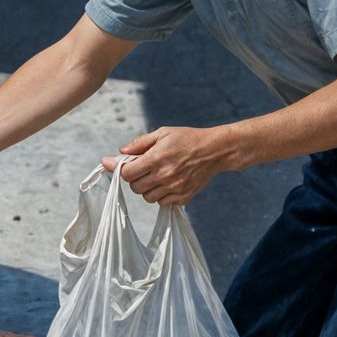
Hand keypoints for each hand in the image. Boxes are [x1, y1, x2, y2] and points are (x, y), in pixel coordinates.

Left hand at [102, 124, 232, 206]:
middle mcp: (164, 176)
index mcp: (156, 158)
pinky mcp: (183, 197)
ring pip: (148, 197)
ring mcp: (174, 188)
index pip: (126, 173)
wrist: (215, 151)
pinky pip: (163, 203)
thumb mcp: (162, 133)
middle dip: (135, 178)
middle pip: (135, 187)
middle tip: (144, 169)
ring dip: (147, 188)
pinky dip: (162, 195)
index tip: (122, 165)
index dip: (121, 170)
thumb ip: (139, 143)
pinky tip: (168, 183)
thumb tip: (120, 152)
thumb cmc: (187, 139)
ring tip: (157, 176)